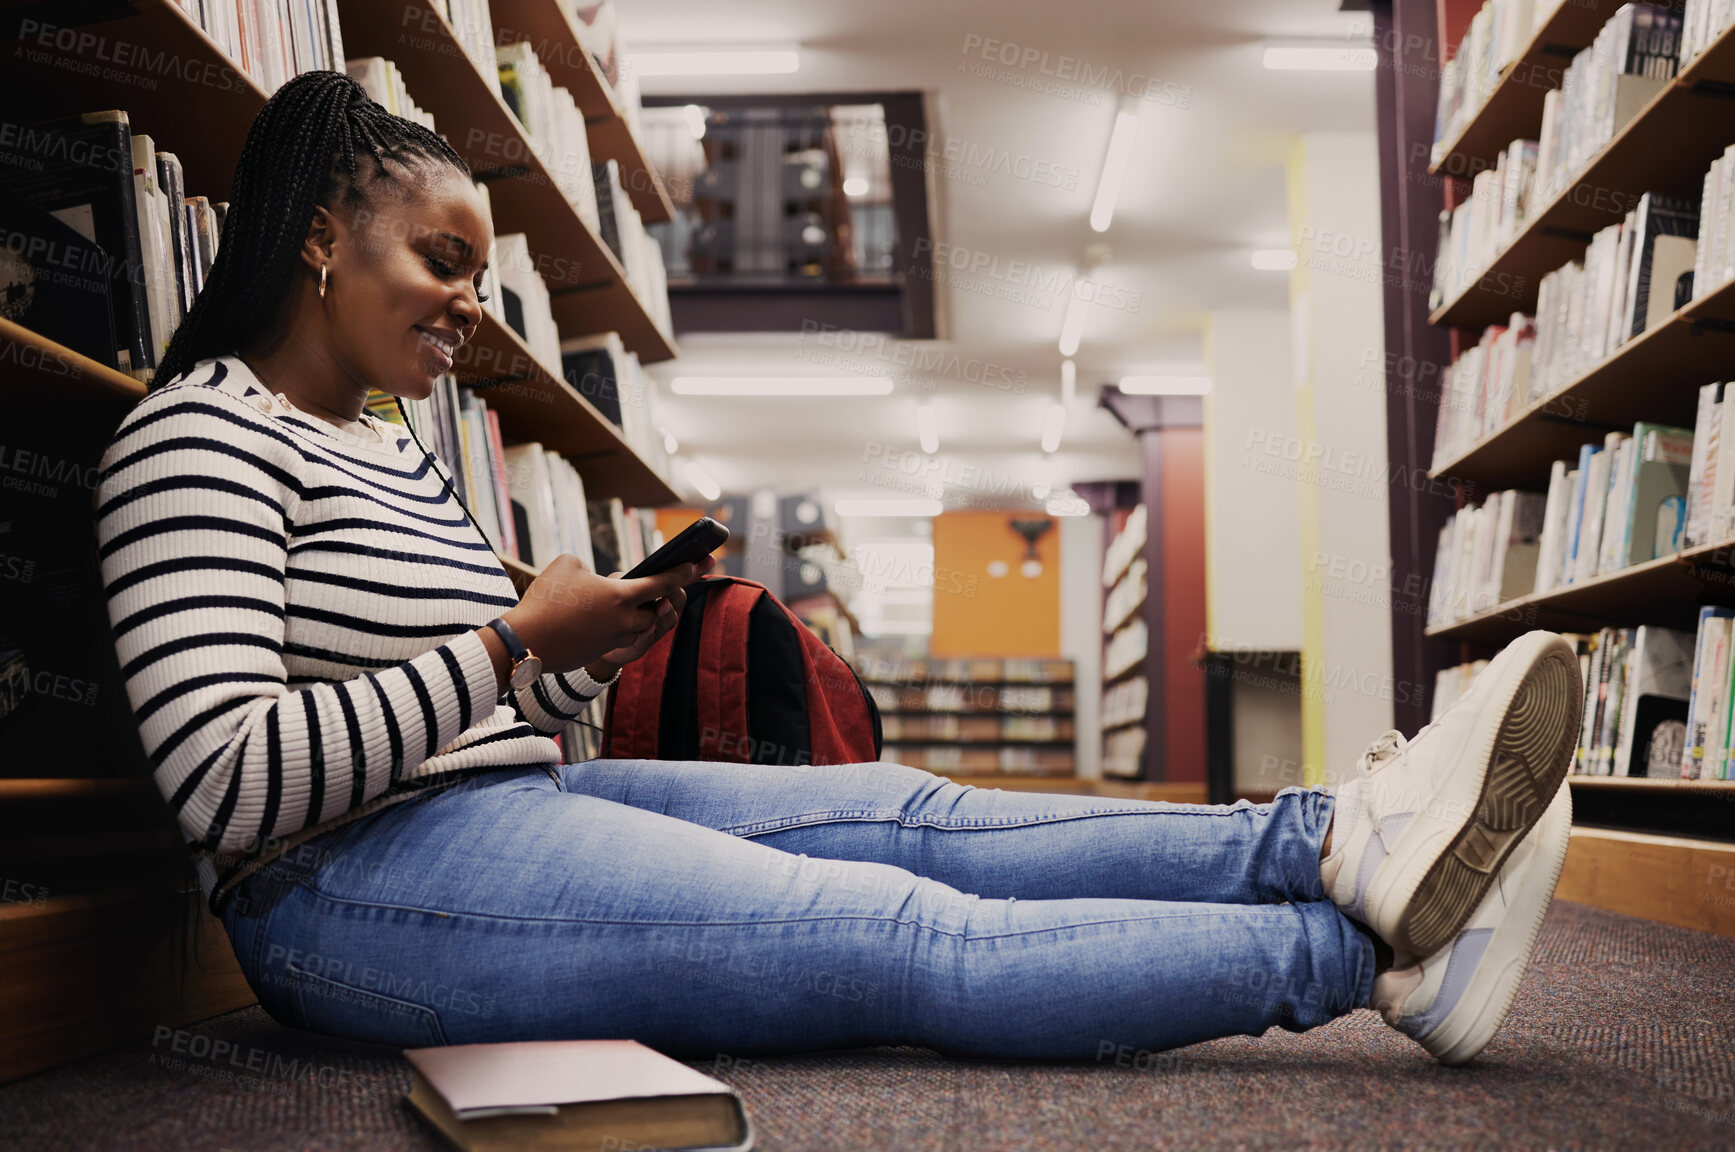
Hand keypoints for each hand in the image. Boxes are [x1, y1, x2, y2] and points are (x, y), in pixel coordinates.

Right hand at [496, 554, 707, 675]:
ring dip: (642, 615)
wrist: (525, 641)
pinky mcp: (600, 652)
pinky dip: (621, 627)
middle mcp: (624, 621)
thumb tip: (594, 578)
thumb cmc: (545, 599)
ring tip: (636, 602)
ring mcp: (613, 639)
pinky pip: (620, 638)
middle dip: (663, 599)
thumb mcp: (567, 564)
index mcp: (621, 596)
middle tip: (667, 587)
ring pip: (640, 627)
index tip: (696, 564)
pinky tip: (608, 617)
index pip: (663, 583)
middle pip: (658, 610)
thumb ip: (589, 566)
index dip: (682, 573)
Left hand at [596, 554, 716, 666]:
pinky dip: (647, 633)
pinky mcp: (640, 646)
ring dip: (666, 613)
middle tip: (670, 587)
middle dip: (675, 592)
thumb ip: (633, 578)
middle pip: (678, 599)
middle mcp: (662, 610)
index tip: (708, 558)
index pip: (682, 579)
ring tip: (662, 605)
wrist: (597, 637)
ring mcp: (654, 629)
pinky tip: (645, 628)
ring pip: (669, 620)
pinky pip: (648, 639)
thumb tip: (638, 572)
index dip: (697, 569)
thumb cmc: (611, 607)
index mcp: (660, 593)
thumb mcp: (621, 584)